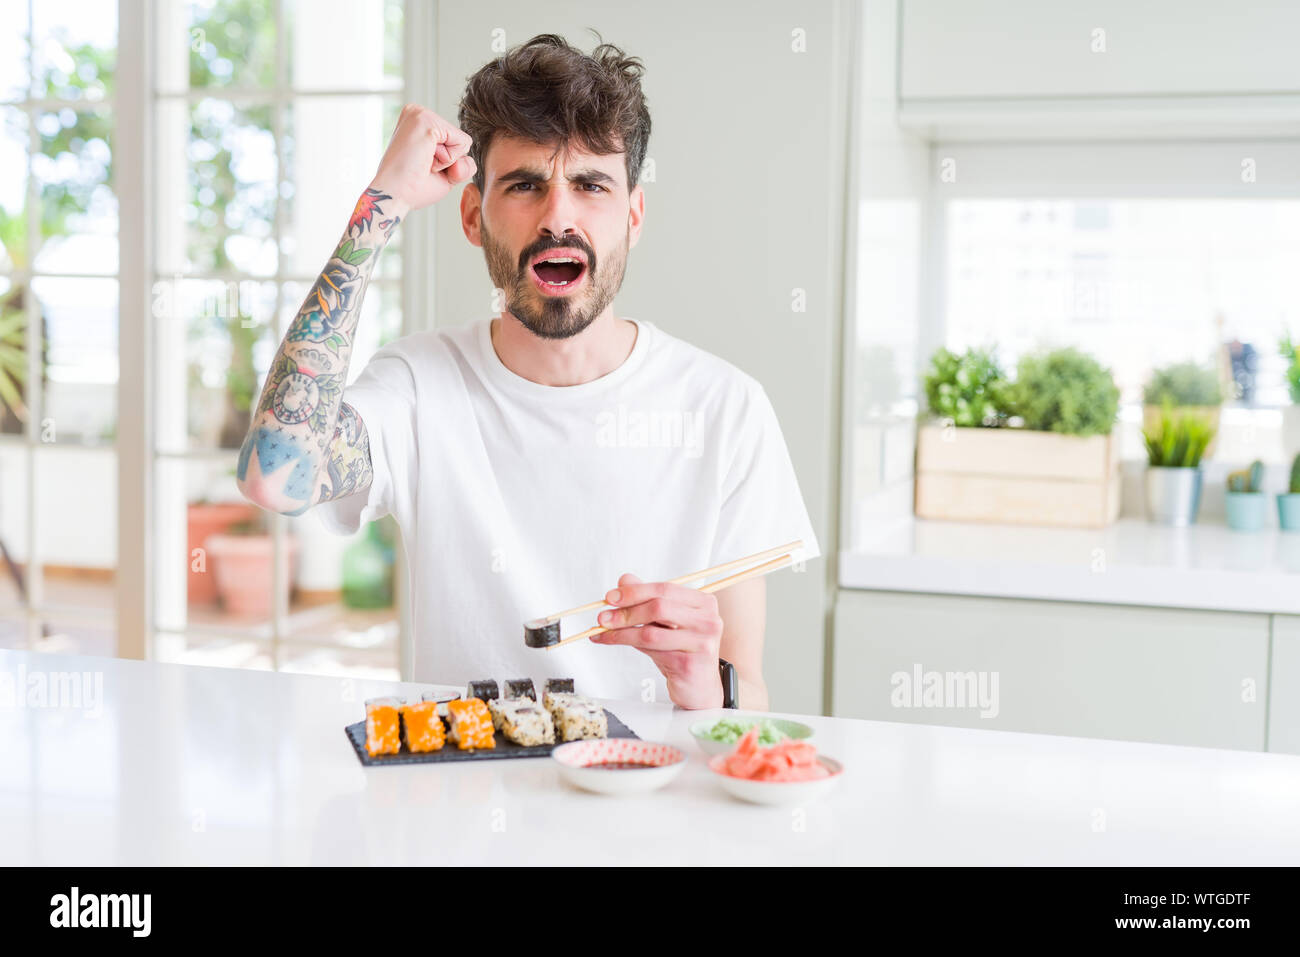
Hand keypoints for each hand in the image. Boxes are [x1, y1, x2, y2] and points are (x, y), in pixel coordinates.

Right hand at [370, 103, 474, 213]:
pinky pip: (462, 143)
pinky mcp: (427, 120)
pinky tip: (425, 159)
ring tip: (422, 163)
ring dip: (447, 161)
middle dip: (448, 162)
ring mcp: (421, 114)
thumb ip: (463, 165)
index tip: (421, 167)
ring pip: (462, 142)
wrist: (393, 196)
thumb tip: (467, 159)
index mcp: (418, 122)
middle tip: (421, 167)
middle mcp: (417, 112)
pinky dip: (448, 159)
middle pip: (460, 141)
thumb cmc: (412, 189)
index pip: (454, 142)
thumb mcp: (445, 175)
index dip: (446, 163)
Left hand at [590, 573, 724, 709]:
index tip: (611, 597)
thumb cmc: (682, 651)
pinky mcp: (689, 664)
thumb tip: (625, 580)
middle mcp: (708, 620)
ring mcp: (701, 643)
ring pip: (651, 632)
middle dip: (626, 612)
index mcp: (704, 602)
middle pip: (659, 607)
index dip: (635, 591)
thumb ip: (647, 599)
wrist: (699, 687)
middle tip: (603, 617)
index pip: (665, 589)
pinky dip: (627, 645)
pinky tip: (613, 642)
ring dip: (621, 632)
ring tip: (603, 632)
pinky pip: (651, 651)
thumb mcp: (665, 622)